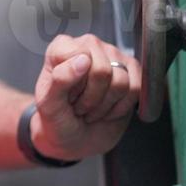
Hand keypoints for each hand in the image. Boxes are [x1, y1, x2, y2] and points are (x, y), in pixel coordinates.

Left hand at [29, 34, 140, 161]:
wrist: (74, 140)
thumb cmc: (57, 120)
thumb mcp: (49, 105)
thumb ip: (60, 79)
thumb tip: (83, 59)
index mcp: (62, 47)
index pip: (81, 56)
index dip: (76, 84)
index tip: (67, 95)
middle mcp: (89, 45)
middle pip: (102, 71)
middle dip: (91, 98)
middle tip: (79, 105)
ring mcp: (113, 55)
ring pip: (121, 81)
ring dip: (105, 105)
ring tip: (92, 107)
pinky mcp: (132, 71)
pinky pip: (136, 88)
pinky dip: (121, 107)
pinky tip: (108, 108)